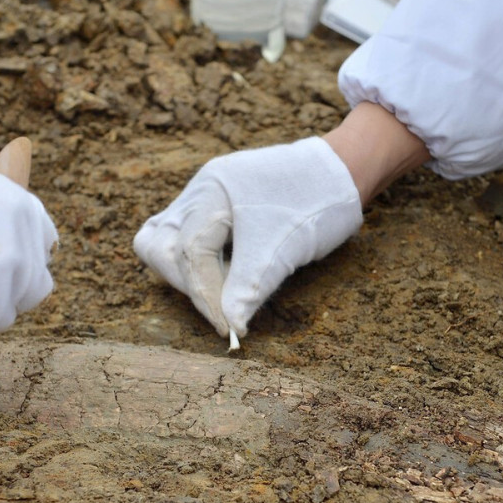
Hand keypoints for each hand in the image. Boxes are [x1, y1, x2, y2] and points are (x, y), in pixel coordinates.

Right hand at [133, 137, 361, 338]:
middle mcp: (200, 191)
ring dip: (189, 274)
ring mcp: (203, 198)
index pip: (190, 252)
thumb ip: (249, 289)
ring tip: (229, 290)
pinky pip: (186, 239)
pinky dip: (199, 265)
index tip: (229, 329)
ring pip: (166, 241)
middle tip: (224, 307)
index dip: (206, 296)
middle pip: (160, 245)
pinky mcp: (213, 210)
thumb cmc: (316, 202)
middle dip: (188, 283)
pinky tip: (229, 277)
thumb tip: (230, 327)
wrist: (343, 173)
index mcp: (213, 192)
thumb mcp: (284, 250)